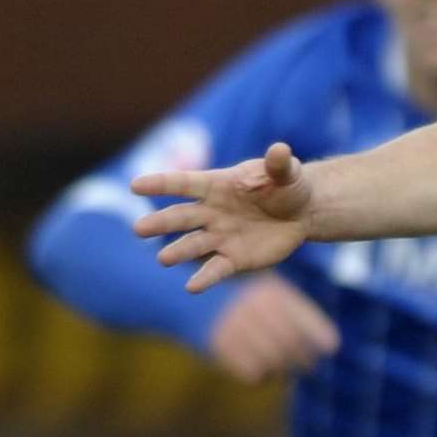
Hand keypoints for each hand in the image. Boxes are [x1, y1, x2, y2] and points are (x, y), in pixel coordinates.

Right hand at [132, 141, 313, 292]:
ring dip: (178, 251)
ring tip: (163, 259)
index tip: (135, 185)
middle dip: (160, 223)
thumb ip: (279, 164)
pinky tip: (192, 287)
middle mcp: (212, 212)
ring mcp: (220, 236)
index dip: (161, 184)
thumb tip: (279, 150)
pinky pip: (216, 269)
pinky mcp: (234, 258)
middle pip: (181, 217)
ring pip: (193, 244)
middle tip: (139, 229)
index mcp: (217, 185)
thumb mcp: (287, 172)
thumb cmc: (287, 186)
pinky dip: (204, 278)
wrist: (302, 213)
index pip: (184, 183)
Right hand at [208, 273, 339, 383]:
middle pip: (289, 341)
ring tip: (289, 372)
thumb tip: (331, 345)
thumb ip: (298, 317)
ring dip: (284, 370)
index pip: (301, 315)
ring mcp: (236, 326)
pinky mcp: (220, 346)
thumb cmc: (249, 305)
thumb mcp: (273, 297)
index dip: (319, 332)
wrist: (198, 303)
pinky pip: (251, 371)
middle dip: (304, 357)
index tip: (333, 347)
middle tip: (312, 367)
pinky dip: (262, 376)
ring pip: (271, 359)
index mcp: (271, 293)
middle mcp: (254, 308)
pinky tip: (266, 373)